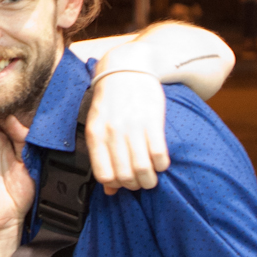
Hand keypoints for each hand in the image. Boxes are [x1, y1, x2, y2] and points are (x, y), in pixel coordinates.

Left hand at [86, 68, 167, 193]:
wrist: (126, 67)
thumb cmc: (110, 99)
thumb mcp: (97, 123)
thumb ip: (101, 155)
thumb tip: (109, 190)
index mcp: (96, 134)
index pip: (103, 174)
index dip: (115, 185)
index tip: (123, 184)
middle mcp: (113, 132)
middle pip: (125, 175)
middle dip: (134, 185)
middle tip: (140, 182)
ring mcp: (132, 126)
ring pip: (142, 168)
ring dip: (149, 180)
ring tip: (151, 178)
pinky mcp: (152, 120)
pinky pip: (158, 153)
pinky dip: (161, 165)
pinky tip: (161, 163)